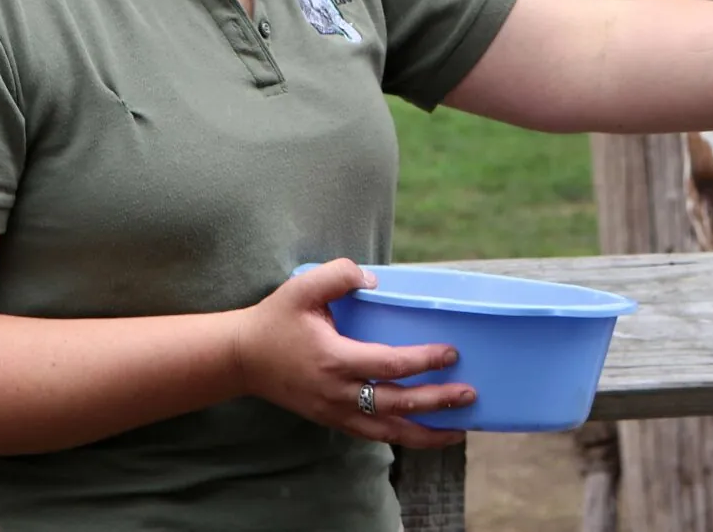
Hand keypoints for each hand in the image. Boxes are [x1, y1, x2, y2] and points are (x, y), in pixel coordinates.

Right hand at [231, 258, 473, 447]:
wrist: (242, 358)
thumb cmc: (275, 320)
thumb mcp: (302, 287)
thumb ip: (339, 274)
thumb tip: (374, 280)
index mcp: (334, 360)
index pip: (389, 365)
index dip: (423, 360)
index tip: (451, 352)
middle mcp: (338, 393)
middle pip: (397, 405)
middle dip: (437, 402)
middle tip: (470, 394)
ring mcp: (335, 412)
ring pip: (388, 431)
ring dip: (426, 432)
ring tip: (460, 430)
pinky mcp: (333, 421)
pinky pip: (374, 435)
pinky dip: (403, 437)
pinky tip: (426, 433)